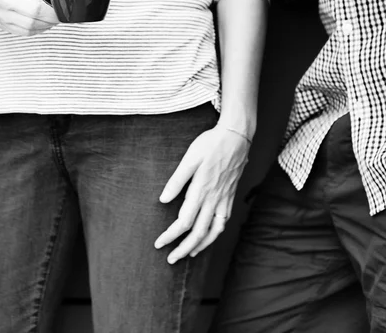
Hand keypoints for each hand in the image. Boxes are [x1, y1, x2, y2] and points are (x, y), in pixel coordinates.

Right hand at [0, 0, 58, 36]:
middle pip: (36, 10)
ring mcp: (4, 14)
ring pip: (32, 24)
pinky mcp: (5, 25)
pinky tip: (46, 23)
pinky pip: (27, 32)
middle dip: (54, 13)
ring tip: (57, 18)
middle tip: (64, 12)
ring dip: (49, 23)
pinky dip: (40, 29)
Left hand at [154, 124, 250, 262]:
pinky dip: (215, 234)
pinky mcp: (230, 196)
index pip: (183, 221)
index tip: (159, 243)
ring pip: (213, 231)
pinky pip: (223, 222)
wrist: (236, 137)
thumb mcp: (190, 158)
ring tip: (188, 254)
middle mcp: (214, 199)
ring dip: (200, 245)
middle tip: (170, 259)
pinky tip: (208, 237)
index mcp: (201, 190)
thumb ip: (177, 181)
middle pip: (198, 232)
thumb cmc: (210, 144)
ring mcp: (224, 199)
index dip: (170, 235)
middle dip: (183, 248)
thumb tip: (163, 200)